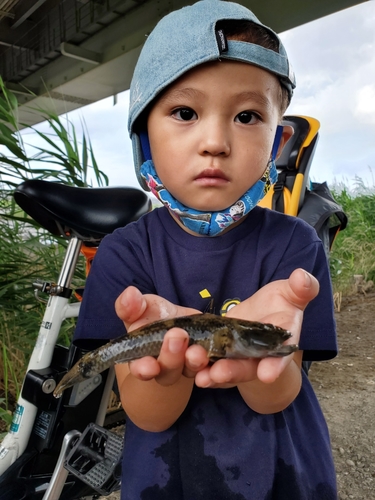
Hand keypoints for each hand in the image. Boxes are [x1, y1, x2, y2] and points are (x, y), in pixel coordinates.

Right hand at [114, 286, 209, 385]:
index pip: (141, 369)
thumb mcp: (143, 307)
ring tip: (198, 350)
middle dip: (172, 357)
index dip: (144, 369)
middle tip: (177, 336)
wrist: (182, 323)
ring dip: (195, 361)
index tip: (149, 366)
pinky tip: (221, 358)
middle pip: (168, 371)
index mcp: (144, 358)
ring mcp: (189, 367)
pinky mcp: (211, 361)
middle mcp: (166, 368)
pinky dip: (218, 366)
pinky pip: (215, 367)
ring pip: (192, 370)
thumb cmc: (155, 316)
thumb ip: (132, 305)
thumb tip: (129, 294)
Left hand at [193, 268, 318, 387]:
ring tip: (200, 377)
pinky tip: (187, 367)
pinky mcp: (220, 354)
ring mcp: (238, 357)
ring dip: (212, 374)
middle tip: (219, 374)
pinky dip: (199, 367)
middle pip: (247, 367)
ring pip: (225, 370)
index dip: (275, 365)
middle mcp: (259, 356)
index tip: (267, 374)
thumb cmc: (281, 302)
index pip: (279, 355)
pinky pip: (209, 364)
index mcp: (281, 342)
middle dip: (234, 372)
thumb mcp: (292, 293)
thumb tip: (303, 276)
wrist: (264, 314)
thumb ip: (301, 288)